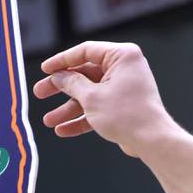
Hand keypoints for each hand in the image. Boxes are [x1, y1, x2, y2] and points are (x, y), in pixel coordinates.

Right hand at [34, 41, 172, 157]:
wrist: (152, 141)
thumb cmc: (127, 114)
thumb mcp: (92, 97)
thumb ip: (71, 84)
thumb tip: (58, 77)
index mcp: (121, 56)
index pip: (85, 52)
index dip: (61, 61)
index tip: (44, 70)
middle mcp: (124, 69)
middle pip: (84, 75)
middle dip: (61, 88)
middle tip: (39, 94)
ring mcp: (124, 88)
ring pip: (89, 95)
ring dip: (68, 108)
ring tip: (48, 121)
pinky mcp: (123, 107)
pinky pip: (98, 109)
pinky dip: (82, 119)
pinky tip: (63, 130)